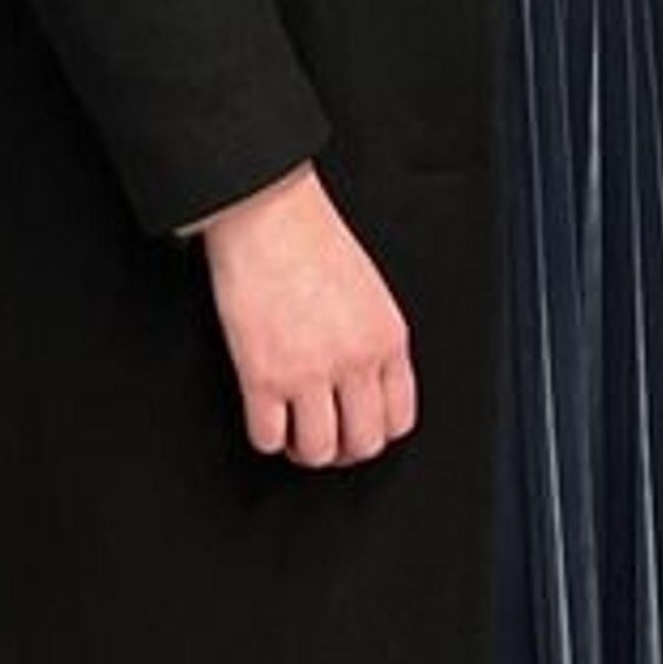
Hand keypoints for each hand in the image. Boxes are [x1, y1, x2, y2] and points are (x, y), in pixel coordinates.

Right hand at [194, 164, 418, 468]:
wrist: (268, 212)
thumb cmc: (311, 238)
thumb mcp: (369, 290)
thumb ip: (373, 339)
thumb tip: (366, 383)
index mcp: (388, 338)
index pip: (399, 419)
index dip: (375, 433)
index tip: (356, 429)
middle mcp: (355, 360)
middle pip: (362, 444)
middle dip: (341, 450)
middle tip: (323, 438)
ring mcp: (310, 372)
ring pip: (317, 451)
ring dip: (302, 450)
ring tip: (292, 433)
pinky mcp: (263, 376)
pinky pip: (268, 438)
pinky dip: (265, 437)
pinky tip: (264, 418)